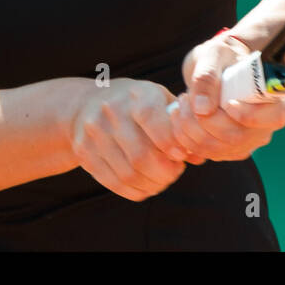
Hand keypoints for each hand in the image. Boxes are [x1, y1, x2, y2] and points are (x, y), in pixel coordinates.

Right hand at [68, 78, 188, 201]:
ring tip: (162, 180)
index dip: (171, 143)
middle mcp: (111, 111)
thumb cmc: (135, 103)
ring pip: (128, 174)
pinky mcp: (84, 153)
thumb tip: (199, 155)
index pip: (153, 120)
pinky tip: (146, 186)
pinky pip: (114, 183)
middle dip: (165, 172)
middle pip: (141, 155)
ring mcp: (94, 133)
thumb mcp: (159, 100)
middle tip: (175, 172)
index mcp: (136, 93)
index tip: (182, 156)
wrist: (86, 104)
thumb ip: (181, 125)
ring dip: (153, 184)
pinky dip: (136, 190)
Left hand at [170, 32, 284, 162]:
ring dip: (190, 129)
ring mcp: (247, 141)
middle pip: (236, 137)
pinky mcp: (228, 149)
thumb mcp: (215, 54)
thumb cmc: (223, 56)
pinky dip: (186, 138)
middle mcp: (265, 125)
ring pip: (217, 149)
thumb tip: (203, 108)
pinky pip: (206, 153)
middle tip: (185, 97)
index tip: (225, 101)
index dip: (247, 115)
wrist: (218, 67)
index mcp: (275, 98)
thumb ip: (208, 76)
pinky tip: (180, 116)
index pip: (273, 118)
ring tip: (181, 103)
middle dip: (204, 120)